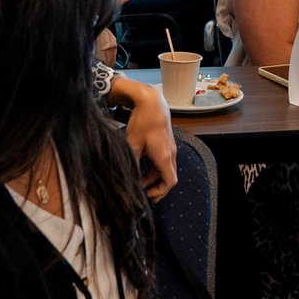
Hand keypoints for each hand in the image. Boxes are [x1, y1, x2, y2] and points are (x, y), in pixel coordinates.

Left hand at [104, 76, 177, 201]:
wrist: (152, 102)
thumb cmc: (143, 121)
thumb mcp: (132, 144)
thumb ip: (131, 163)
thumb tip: (127, 177)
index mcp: (164, 156)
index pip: (170, 181)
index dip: (160, 192)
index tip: (148, 196)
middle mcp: (170, 153)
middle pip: (168, 176)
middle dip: (156, 186)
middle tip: (143, 192)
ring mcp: (170, 146)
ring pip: (165, 168)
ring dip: (154, 176)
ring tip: (140, 179)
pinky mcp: (166, 141)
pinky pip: (164, 159)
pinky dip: (155, 166)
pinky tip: (142, 164)